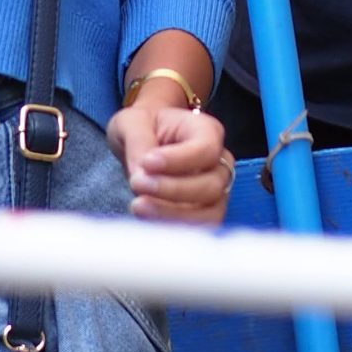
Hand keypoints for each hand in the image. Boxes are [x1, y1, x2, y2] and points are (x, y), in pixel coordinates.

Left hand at [107, 98, 235, 225]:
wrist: (144, 142)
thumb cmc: (143, 127)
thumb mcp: (133, 121)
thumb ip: (138, 141)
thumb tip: (142, 174)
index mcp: (207, 132)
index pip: (205, 150)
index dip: (178, 160)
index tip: (146, 162)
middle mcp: (218, 164)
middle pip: (210, 186)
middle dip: (172, 190)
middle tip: (137, 183)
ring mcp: (216, 193)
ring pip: (209, 214)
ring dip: (173, 215)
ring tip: (138, 207)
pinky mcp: (204, 215)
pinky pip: (198, 230)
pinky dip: (173, 229)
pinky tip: (147, 222)